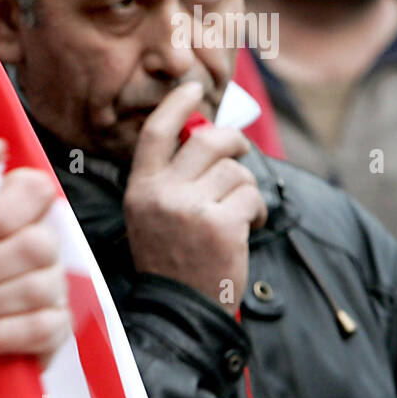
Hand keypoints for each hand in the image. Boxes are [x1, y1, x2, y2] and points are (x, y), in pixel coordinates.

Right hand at [123, 82, 266, 316]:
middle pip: (208, 141)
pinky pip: (252, 196)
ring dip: (246, 189)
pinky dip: (257, 211)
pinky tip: (246, 228)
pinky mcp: (220, 225)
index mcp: (139, 189)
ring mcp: (190, 209)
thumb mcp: (151, 215)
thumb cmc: (170, 259)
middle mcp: (160, 194)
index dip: (176, 104)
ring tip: (237, 213)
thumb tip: (205, 135)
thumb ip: (169, 178)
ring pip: (236, 171)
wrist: (179, 309)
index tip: (192, 88)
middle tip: (242, 152)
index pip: (156, 133)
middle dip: (234, 141)